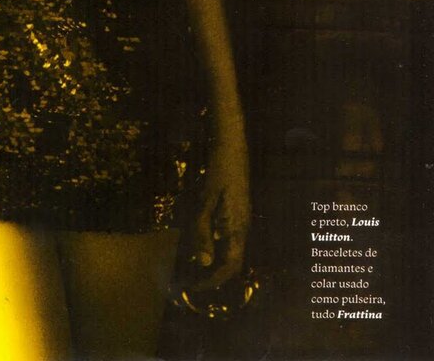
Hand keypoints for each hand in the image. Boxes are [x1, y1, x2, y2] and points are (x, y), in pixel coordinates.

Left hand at [192, 133, 250, 288]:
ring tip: (192, 264)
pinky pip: (228, 236)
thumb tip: (204, 263)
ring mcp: (242, 219)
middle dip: (213, 274)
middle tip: (191, 279)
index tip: (196, 287)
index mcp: (237, 228)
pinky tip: (200, 239)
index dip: (214, 280)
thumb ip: (203, 231)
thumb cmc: (218, 172)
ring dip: (213, 259)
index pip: (231, 266)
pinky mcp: (238, 211)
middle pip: (232, 261)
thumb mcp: (205, 201)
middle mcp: (243, 227)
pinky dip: (214, 244)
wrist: (232, 146)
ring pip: (230, 249)